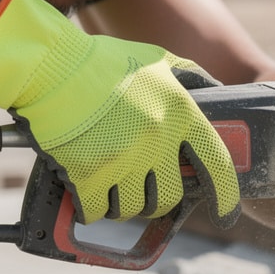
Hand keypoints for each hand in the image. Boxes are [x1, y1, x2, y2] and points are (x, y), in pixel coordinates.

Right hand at [0, 0, 239, 225]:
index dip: (227, 196)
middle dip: (156, 200)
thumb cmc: (101, 61)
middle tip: (142, 189)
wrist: (47, 64)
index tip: (227, 213)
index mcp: (180, 113)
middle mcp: (157, 139)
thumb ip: (190, 76)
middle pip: (168, 197)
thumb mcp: (156, 60)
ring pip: (131, 208)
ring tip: (110, 185)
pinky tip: (85, 193)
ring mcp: (123, 159)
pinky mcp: (88, 174)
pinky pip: (97, 211)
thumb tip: (219, 90)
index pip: (217, 164)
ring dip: (122, 204)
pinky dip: (91, 208)